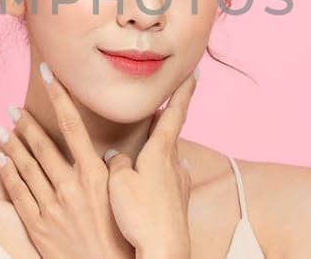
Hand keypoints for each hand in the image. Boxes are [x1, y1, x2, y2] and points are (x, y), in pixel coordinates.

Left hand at [0, 61, 133, 258]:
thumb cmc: (125, 238)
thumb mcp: (129, 200)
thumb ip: (122, 171)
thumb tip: (117, 152)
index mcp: (96, 176)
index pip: (74, 127)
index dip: (59, 97)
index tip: (48, 74)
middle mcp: (71, 187)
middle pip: (43, 145)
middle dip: (26, 122)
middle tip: (13, 105)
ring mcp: (52, 207)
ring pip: (26, 166)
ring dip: (12, 143)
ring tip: (2, 126)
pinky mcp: (39, 227)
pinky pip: (19, 194)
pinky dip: (9, 174)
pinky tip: (1, 160)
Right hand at [103, 67, 198, 258]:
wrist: (164, 251)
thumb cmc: (140, 216)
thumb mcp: (118, 184)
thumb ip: (117, 164)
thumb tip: (117, 157)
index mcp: (161, 152)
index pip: (175, 113)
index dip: (183, 90)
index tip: (194, 71)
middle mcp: (175, 164)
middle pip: (168, 135)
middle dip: (159, 124)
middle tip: (154, 112)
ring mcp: (179, 183)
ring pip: (166, 159)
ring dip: (155, 155)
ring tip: (143, 159)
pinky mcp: (177, 201)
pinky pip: (166, 180)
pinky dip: (157, 177)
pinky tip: (152, 187)